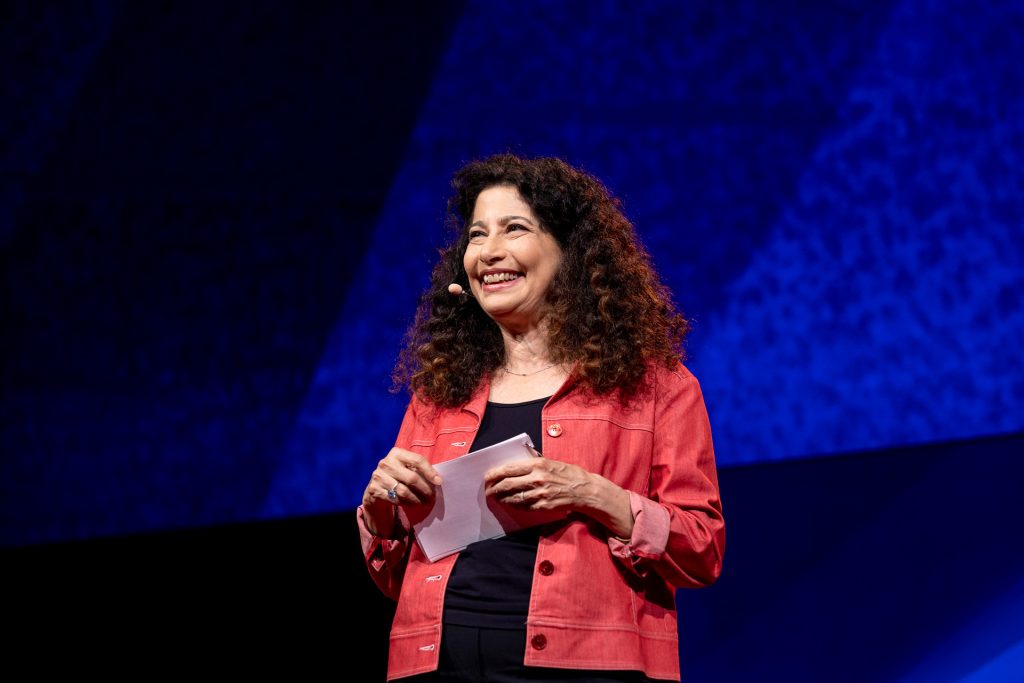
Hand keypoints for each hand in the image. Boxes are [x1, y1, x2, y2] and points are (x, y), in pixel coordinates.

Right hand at [361, 448, 441, 536]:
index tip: (439, 482)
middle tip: (432, 497)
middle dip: (425, 489)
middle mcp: (386, 463)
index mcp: (396, 453)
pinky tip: (412, 504)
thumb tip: (437, 480)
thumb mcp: (405, 467)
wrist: (375, 487)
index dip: (430, 472)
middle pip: (412, 478)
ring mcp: (378, 476)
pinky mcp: (374, 489)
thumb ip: (418, 470)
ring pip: (404, 491)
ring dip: (417, 499)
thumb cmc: (397, 475)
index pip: (417, 460)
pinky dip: (407, 503)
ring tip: (424, 502)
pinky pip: (395, 499)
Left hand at [483, 448, 633, 537]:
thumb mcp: (552, 461)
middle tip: (488, 490)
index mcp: (538, 464)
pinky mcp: (543, 506)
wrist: (585, 490)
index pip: (508, 469)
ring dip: (502, 498)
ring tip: (496, 497)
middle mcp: (537, 479)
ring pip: (513, 497)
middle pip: (507, 484)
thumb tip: (518, 459)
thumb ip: (534, 460)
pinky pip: (523, 506)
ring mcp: (539, 494)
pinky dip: (514, 505)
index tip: (487, 477)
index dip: (494, 474)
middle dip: (494, 488)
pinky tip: (510, 503)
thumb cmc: (569, 473)